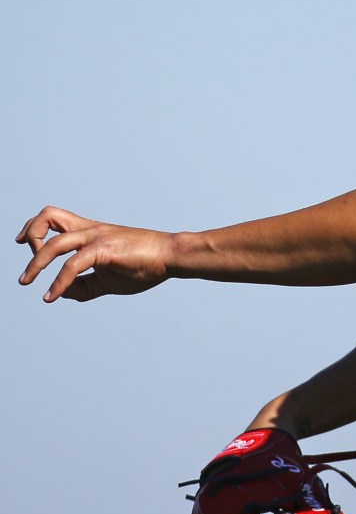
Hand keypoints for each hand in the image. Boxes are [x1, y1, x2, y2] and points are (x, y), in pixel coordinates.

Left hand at [16, 205, 172, 301]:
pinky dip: (58, 282)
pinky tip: (53, 296)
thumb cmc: (146, 265)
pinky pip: (72, 266)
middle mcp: (91, 230)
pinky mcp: (104, 251)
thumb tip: (62, 294)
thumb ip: (84, 286)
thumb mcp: (109, 279)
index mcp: (91, 231)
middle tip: (29, 263)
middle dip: (30, 235)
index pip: (54, 218)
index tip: (27, 246)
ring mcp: (97, 238)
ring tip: (26, 282)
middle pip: (48, 217)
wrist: (171, 256)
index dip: (36, 230)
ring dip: (35, 264)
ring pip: (55, 244)